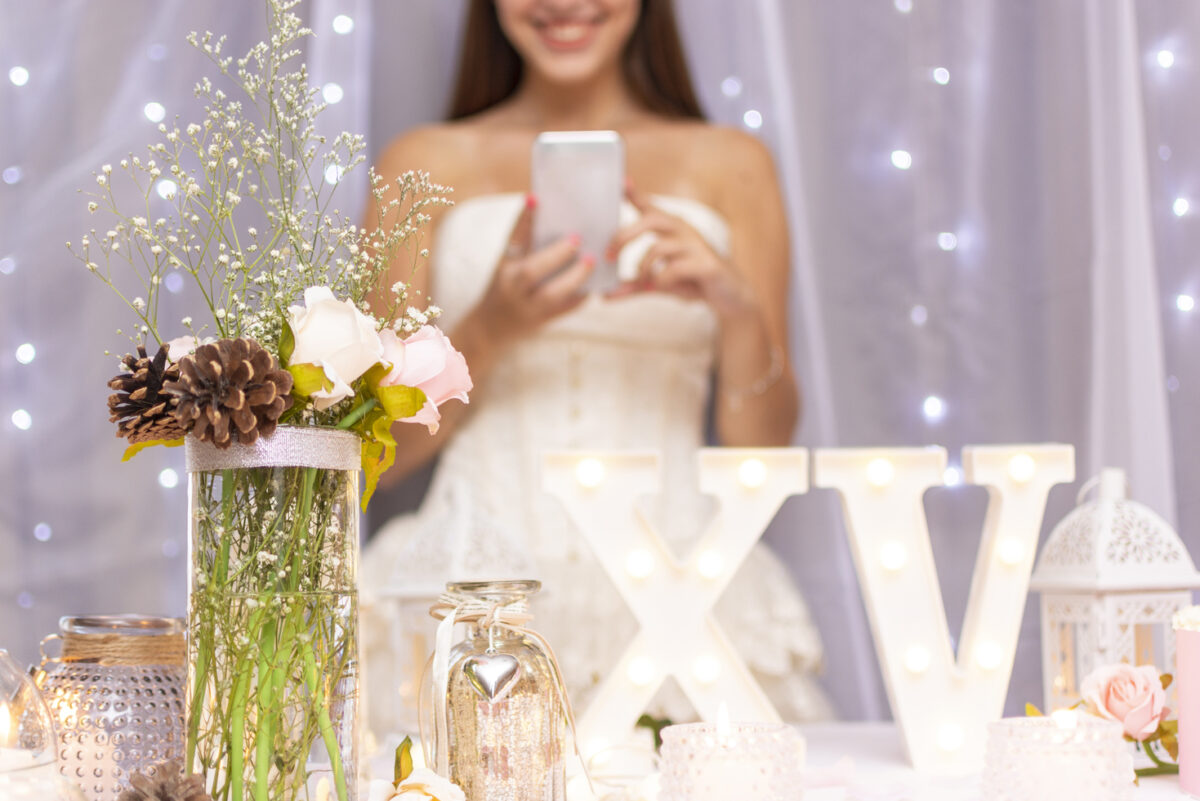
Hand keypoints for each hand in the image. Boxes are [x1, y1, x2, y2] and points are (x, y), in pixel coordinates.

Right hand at [475, 194, 594, 343]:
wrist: (490, 327)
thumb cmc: (504, 286)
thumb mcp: (507, 264)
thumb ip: (526, 244)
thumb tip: (552, 211)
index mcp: (503, 266)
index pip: (513, 239)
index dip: (524, 218)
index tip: (536, 198)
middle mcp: (511, 286)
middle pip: (531, 271)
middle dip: (556, 254)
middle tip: (577, 239)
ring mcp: (526, 307)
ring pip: (551, 294)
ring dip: (575, 277)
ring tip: (591, 260)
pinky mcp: (542, 321)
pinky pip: (565, 309)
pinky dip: (580, 295)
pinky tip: (593, 282)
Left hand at [606, 184, 756, 318]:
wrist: (732, 297)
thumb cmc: (693, 282)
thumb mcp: (659, 284)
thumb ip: (634, 286)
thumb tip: (604, 295)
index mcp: (671, 229)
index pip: (649, 206)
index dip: (633, 193)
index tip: (619, 181)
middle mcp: (684, 231)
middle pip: (650, 220)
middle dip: (625, 235)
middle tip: (608, 255)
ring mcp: (697, 246)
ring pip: (660, 246)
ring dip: (643, 267)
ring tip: (642, 282)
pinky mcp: (707, 264)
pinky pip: (675, 268)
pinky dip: (661, 280)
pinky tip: (660, 287)